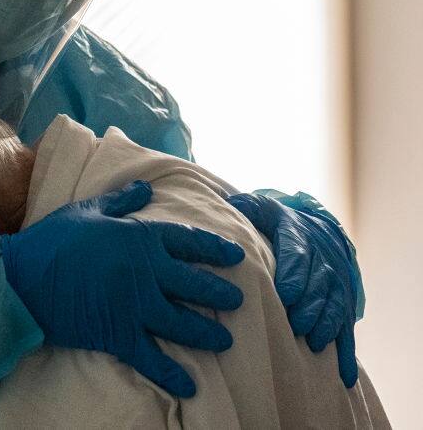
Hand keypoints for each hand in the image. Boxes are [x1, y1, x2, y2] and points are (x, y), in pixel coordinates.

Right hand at [0, 181, 244, 397]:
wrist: (23, 278)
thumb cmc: (53, 239)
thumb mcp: (87, 210)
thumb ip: (121, 201)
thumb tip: (147, 189)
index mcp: (139, 238)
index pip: (188, 241)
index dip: (215, 248)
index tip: (236, 256)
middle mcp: (145, 272)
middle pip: (195, 284)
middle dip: (220, 293)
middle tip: (238, 300)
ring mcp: (134, 306)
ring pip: (183, 323)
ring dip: (207, 333)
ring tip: (224, 340)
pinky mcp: (118, 334)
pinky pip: (152, 358)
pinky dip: (172, 374)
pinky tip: (190, 386)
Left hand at [227, 193, 357, 386]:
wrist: (318, 232)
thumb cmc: (280, 225)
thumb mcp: (265, 210)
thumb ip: (249, 208)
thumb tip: (231, 204)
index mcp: (300, 241)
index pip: (298, 258)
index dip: (294, 276)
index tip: (286, 294)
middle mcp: (323, 264)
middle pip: (318, 286)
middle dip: (308, 306)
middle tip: (295, 324)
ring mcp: (335, 287)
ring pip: (335, 307)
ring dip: (326, 325)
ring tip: (313, 342)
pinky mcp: (342, 306)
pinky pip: (347, 330)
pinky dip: (346, 353)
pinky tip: (343, 375)